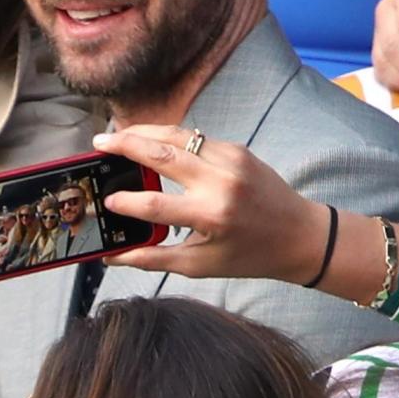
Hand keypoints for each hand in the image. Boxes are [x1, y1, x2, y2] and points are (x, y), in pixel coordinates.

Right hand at [94, 126, 327, 284]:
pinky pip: (195, 138)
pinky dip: (170, 138)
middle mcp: (221, 182)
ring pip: (177, 135)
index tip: (107, 201)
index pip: (155, 205)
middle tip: (99, 142)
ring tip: (118, 135)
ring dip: (144, 132)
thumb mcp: (200, 265)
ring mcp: (231, 160)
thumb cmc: (248, 255)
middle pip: (161, 152)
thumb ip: (153, 259)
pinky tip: (151, 141)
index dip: (125, 202)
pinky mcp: (237, 149)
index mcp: (211, 216)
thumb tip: (113, 257)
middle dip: (126, 144)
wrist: (298, 234)